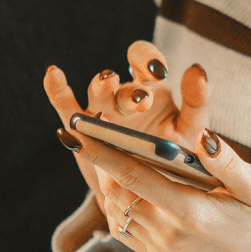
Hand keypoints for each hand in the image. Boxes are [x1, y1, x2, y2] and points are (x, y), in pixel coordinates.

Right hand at [44, 41, 209, 212]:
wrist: (153, 193)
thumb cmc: (175, 155)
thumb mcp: (191, 129)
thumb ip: (197, 100)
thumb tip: (196, 68)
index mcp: (151, 88)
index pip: (144, 60)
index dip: (147, 58)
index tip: (158, 70)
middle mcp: (123, 95)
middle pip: (121, 81)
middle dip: (129, 89)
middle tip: (142, 101)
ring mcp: (100, 111)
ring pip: (97, 92)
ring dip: (102, 88)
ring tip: (108, 84)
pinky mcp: (81, 130)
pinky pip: (67, 107)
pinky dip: (58, 90)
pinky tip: (53, 73)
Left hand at [71, 123, 250, 251]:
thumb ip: (226, 161)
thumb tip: (201, 136)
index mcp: (191, 212)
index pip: (133, 177)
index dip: (100, 152)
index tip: (75, 133)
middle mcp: (169, 235)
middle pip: (116, 192)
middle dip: (100, 162)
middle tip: (91, 132)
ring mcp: (161, 251)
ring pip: (115, 211)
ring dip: (108, 183)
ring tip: (107, 155)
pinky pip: (124, 229)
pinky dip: (118, 205)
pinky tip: (126, 187)